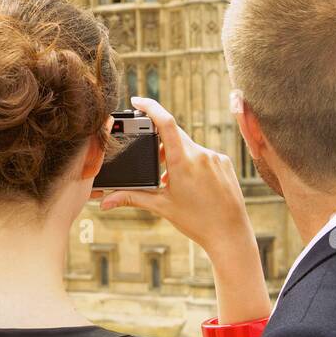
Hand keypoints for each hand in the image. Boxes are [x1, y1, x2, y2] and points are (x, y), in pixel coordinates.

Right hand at [97, 96, 255, 264]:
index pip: (165, 123)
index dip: (150, 107)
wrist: (230, 235)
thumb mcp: (161, 207)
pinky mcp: (224, 162)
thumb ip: (132, 198)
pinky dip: (193, 163)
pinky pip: (203, 155)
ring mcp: (214, 157)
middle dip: (161, 143)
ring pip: (189, 146)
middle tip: (153, 160)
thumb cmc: (196, 222)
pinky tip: (193, 184)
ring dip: (177, 156)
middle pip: (174, 135)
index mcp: (182, 162)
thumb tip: (105, 202)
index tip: (138, 101)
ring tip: (172, 180)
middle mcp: (200, 154)